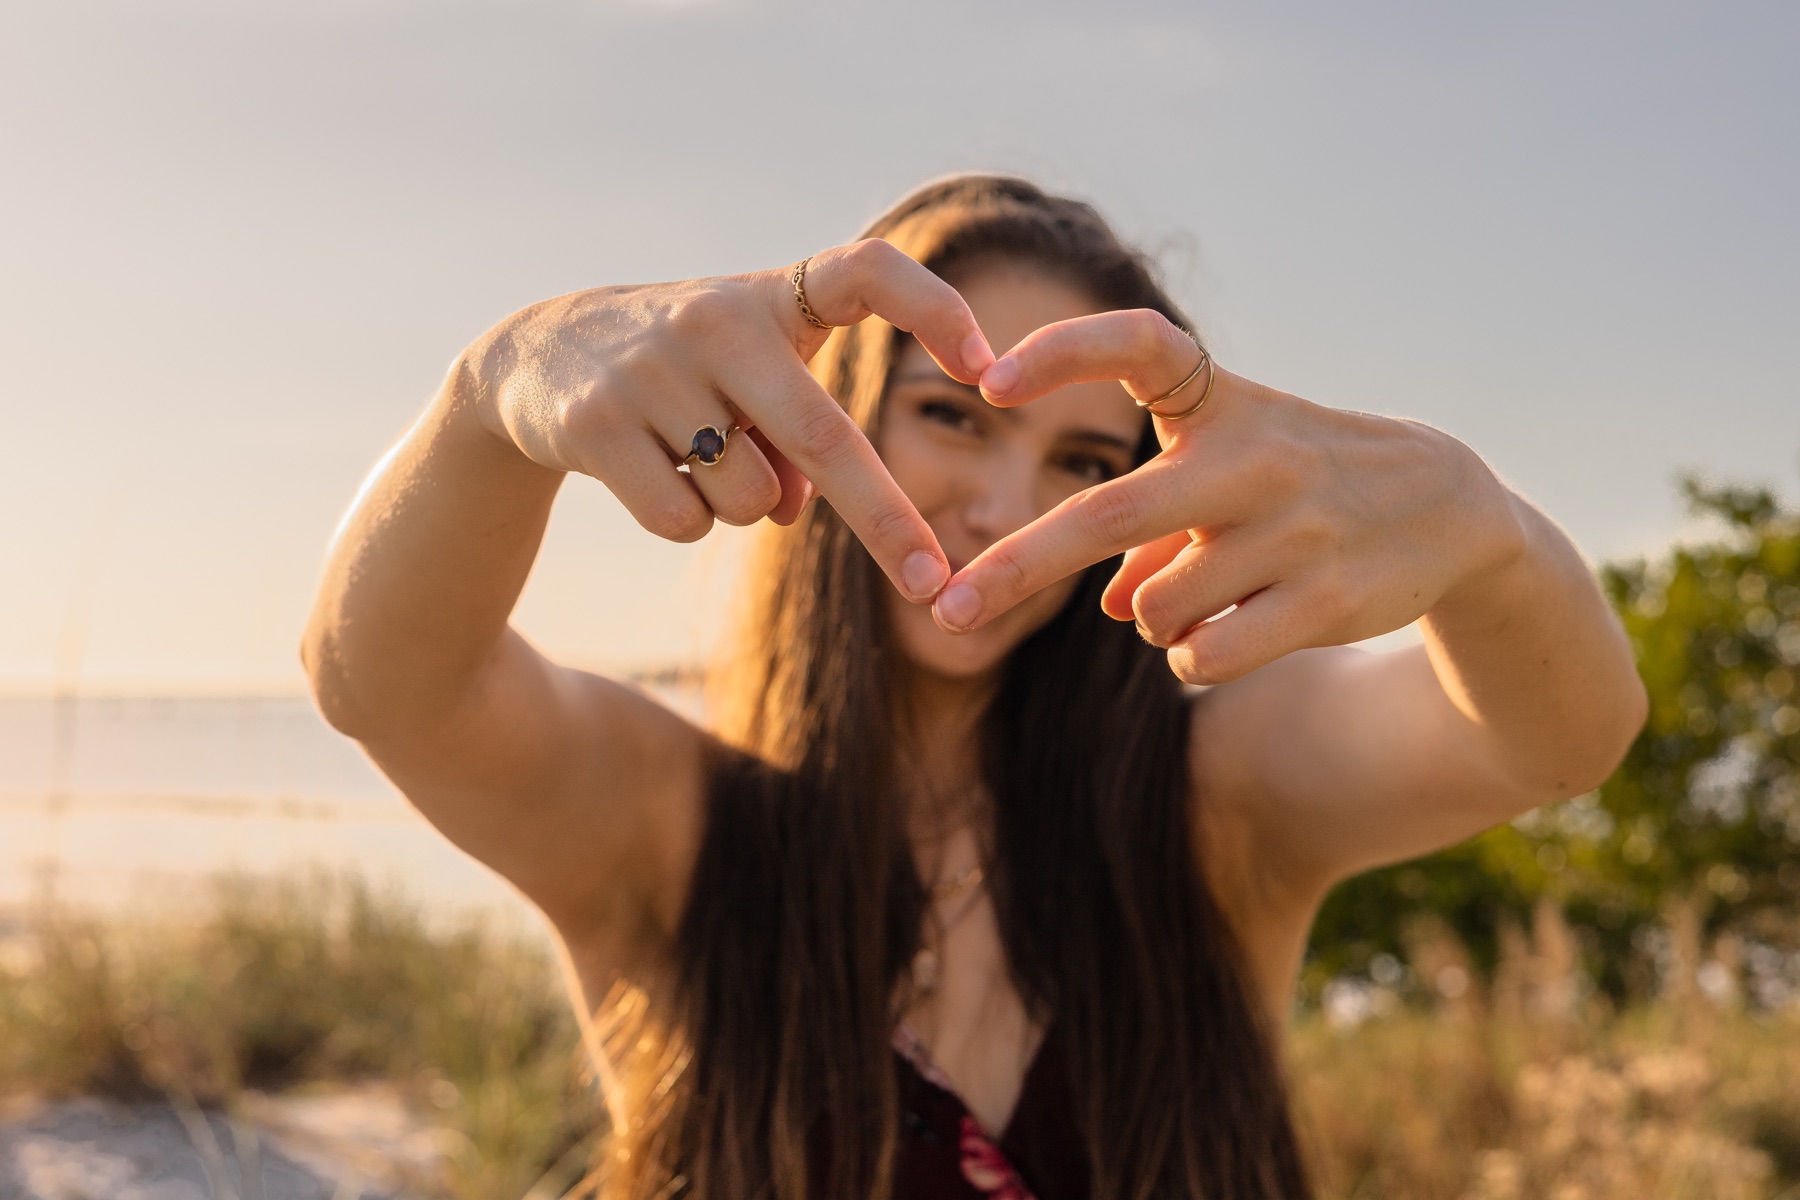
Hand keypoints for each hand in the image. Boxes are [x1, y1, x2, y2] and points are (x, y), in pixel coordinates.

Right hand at [464, 240, 995, 601]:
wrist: (536, 359)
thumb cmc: (689, 371)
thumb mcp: (751, 382)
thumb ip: (797, 439)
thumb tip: (798, 510)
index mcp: (775, 296)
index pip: (870, 271)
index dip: (936, 310)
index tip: (992, 369)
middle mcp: (718, 319)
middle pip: (827, 437)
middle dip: (887, 522)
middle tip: (932, 585)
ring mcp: (651, 368)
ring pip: (749, 497)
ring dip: (743, 507)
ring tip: (696, 455)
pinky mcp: (594, 423)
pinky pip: (683, 520)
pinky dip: (682, 520)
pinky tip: (648, 470)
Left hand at [932, 309, 1527, 682]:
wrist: (1448, 509)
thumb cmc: (1302, 481)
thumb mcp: (1229, 475)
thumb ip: (1155, 533)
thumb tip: (1113, 609)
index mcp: (1222, 402)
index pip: (1138, 346)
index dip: (1062, 353)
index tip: (989, 381)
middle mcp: (1254, 456)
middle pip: (1107, 516)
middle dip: (1014, 568)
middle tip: (945, 612)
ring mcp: (1293, 529)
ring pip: (1154, 611)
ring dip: (1153, 621)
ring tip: (1208, 596)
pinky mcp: (1325, 598)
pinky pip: (1203, 655)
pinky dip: (1193, 657)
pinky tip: (1238, 629)